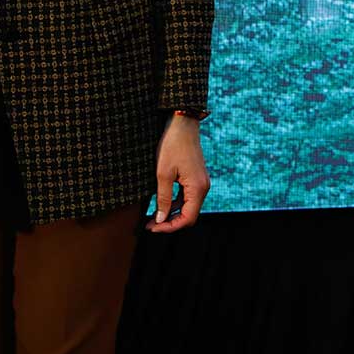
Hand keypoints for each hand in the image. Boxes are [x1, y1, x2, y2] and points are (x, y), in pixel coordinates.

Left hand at [148, 114, 209, 232]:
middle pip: (189, 215)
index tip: (152, 228)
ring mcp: (201, 183)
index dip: (170, 227)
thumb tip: (160, 219)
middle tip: (149, 225)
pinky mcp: (196, 179)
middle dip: (170, 223)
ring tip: (152, 218)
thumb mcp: (163, 174)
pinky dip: (176, 205)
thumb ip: (163, 199)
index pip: (187, 218)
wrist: (183, 125)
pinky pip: (188, 198)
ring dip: (172, 215)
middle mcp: (203, 187)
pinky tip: (161, 205)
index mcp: (197, 188)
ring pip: (189, 208)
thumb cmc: (173, 147)